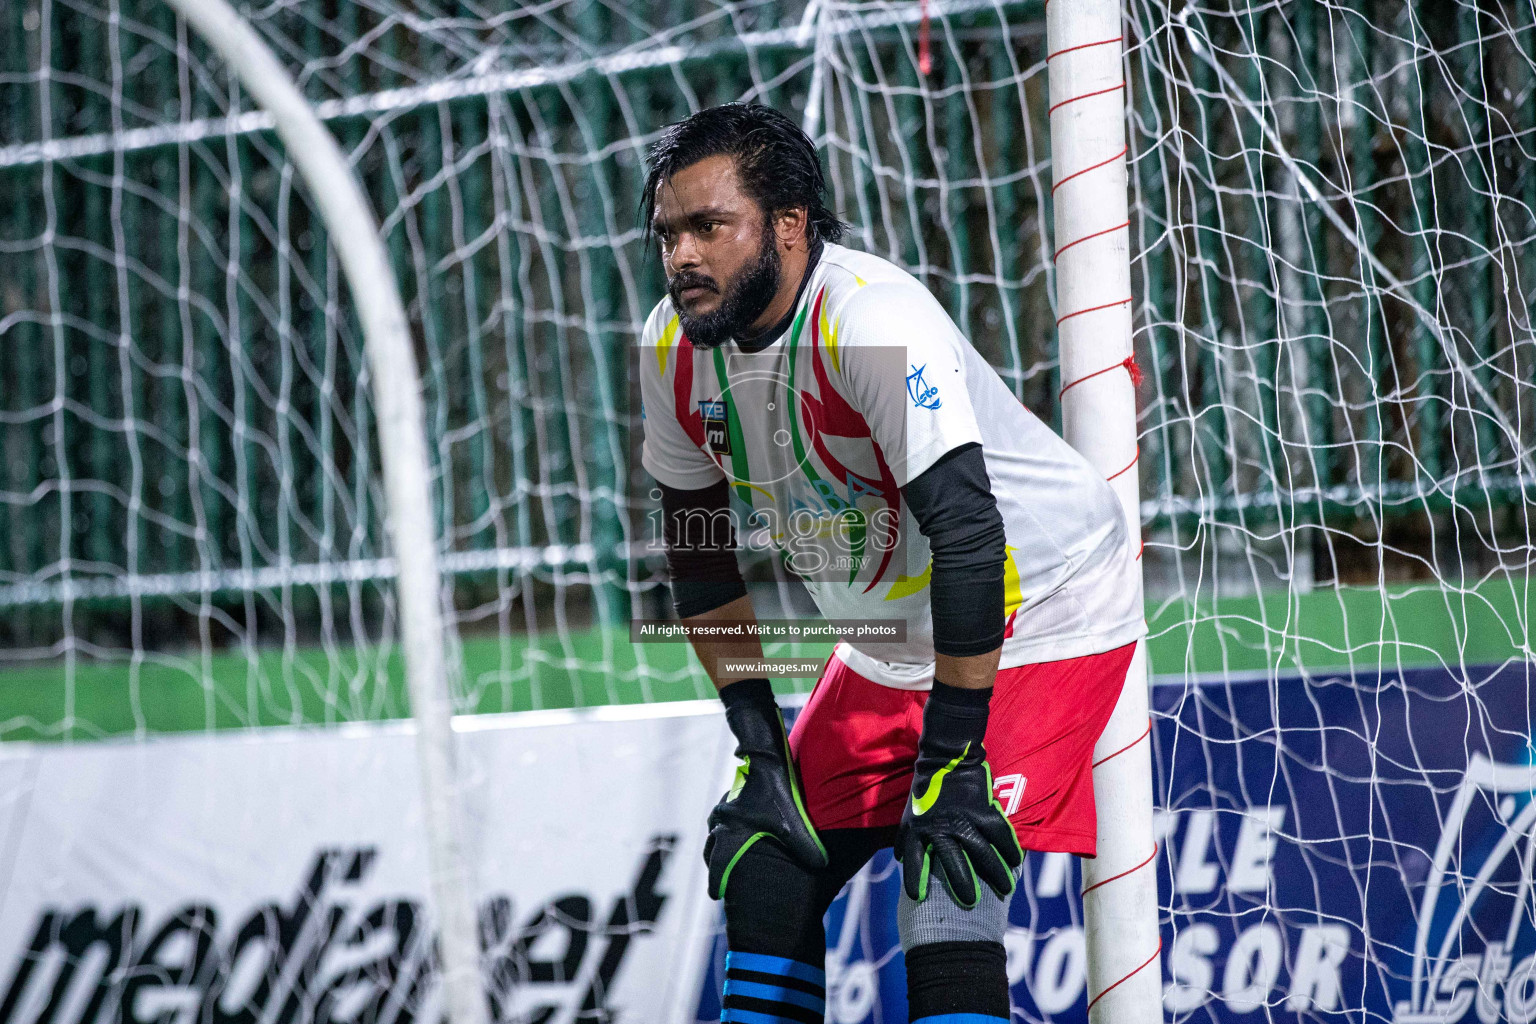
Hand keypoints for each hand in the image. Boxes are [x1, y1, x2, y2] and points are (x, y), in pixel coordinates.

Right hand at [703, 681, 826, 899]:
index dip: (717, 883)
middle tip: (721, 882)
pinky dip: (726, 831)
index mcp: (730, 833)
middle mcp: (720, 824)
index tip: (716, 896)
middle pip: (712, 852)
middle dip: (716, 867)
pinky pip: (721, 821)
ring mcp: (722, 811)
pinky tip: (738, 832)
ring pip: (715, 836)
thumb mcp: (791, 821)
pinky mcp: (730, 801)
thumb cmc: (774, 792)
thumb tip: (822, 866)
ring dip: (719, 848)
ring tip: (728, 859)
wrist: (764, 757)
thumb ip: (804, 846)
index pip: (718, 865)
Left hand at [894, 679, 1021, 907]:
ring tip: (1004, 889)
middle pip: (954, 864)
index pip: (915, 861)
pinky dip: (1009, 848)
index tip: (918, 898)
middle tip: (971, 903)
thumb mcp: (909, 813)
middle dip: (963, 885)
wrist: (945, 757)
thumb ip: (906, 839)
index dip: (915, 880)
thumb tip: (900, 860)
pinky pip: (999, 834)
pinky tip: (1016, 861)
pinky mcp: (983, 809)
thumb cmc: (926, 788)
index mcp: (920, 829)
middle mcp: (941, 828)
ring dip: (995, 873)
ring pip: (982, 853)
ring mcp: (964, 819)